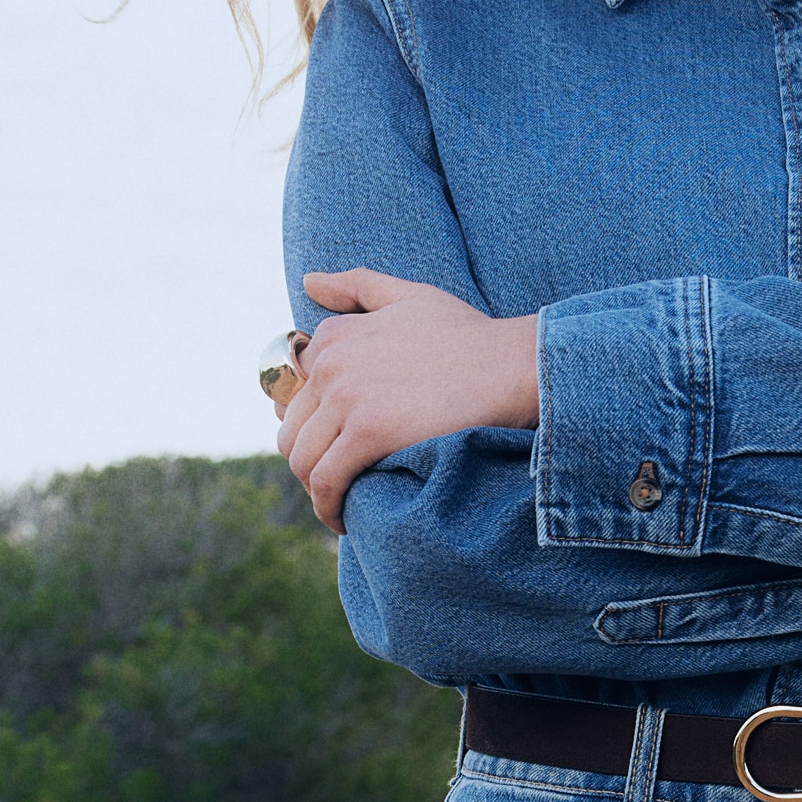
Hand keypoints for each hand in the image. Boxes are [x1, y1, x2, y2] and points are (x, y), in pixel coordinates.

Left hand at [278, 269, 540, 524]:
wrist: (509, 366)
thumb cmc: (468, 335)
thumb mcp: (409, 296)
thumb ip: (357, 286)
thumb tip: (309, 282)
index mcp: (333, 335)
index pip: (293, 394)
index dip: (310, 427)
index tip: (331, 449)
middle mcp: (330, 363)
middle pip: (292, 430)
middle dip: (309, 463)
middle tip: (337, 486)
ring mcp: (346, 398)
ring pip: (303, 460)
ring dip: (315, 491)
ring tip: (340, 506)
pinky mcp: (367, 433)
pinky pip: (327, 480)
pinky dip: (327, 506)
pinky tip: (343, 520)